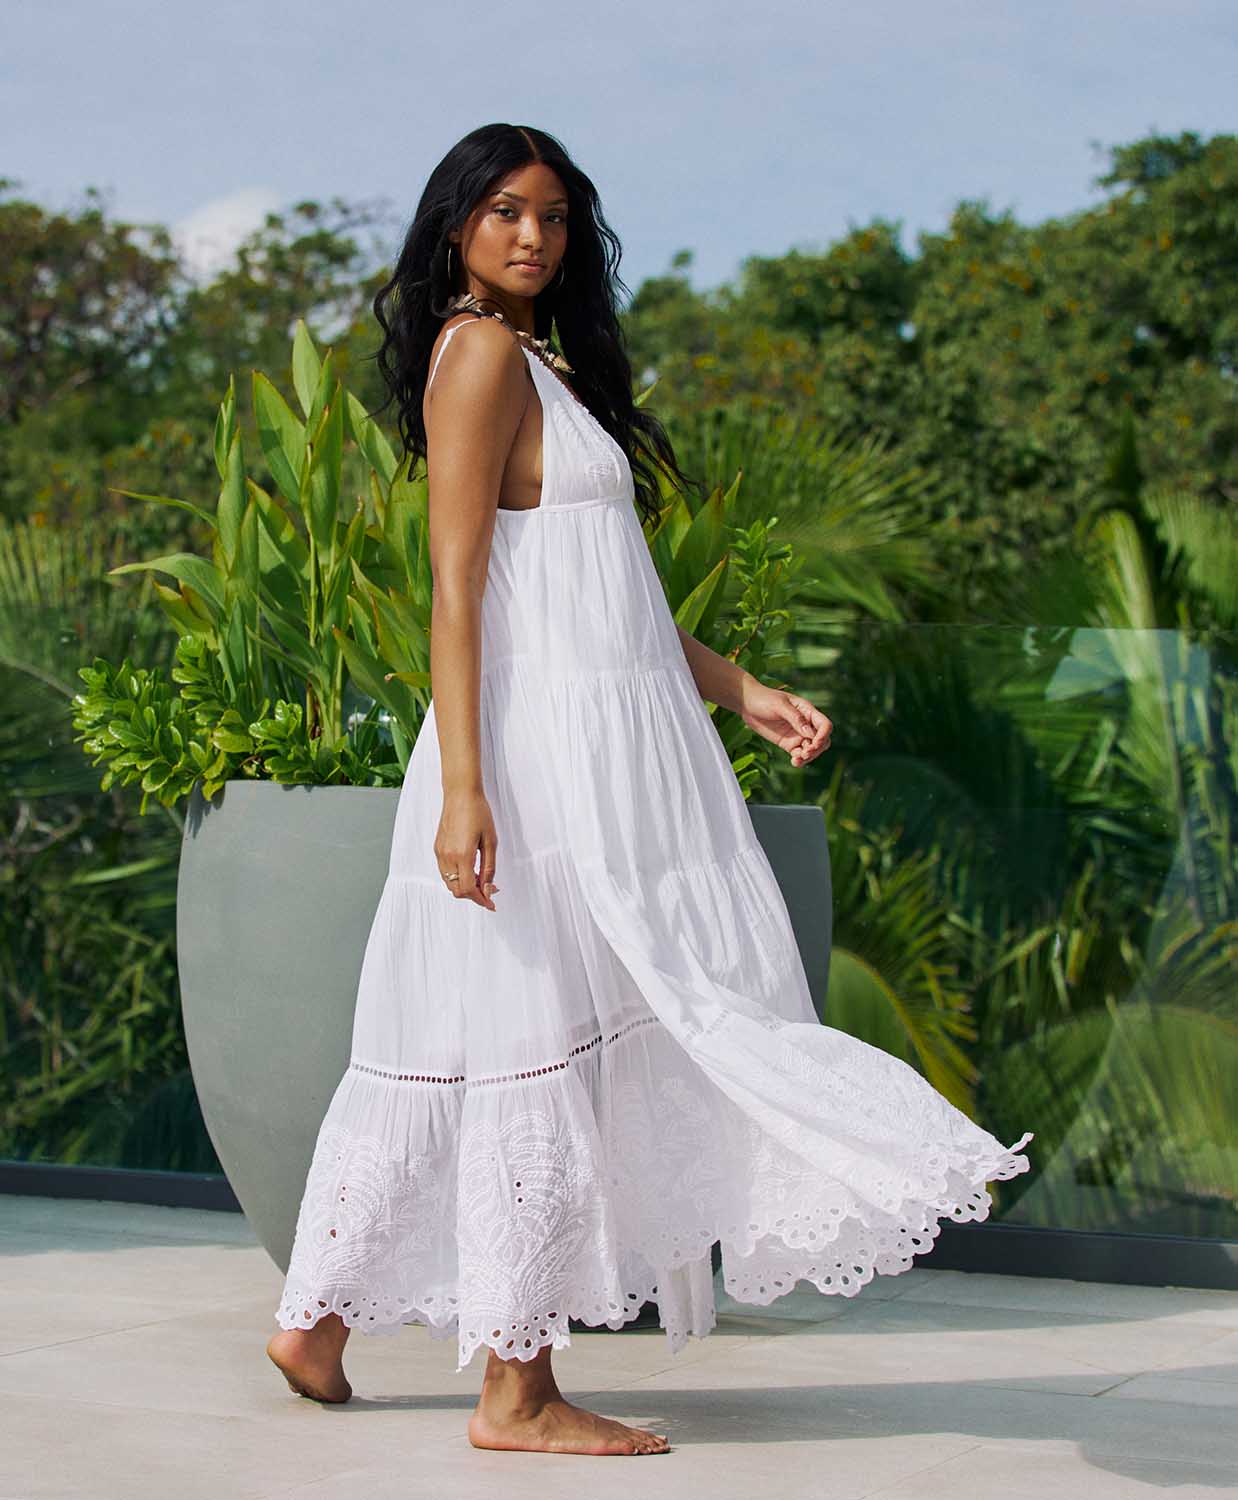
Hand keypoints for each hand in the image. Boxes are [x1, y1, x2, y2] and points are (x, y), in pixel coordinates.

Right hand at [435, 789, 500, 909]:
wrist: (460, 794)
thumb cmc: (479, 813)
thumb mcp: (491, 841)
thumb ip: (489, 867)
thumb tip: (488, 888)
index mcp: (463, 855)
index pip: (469, 889)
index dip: (481, 900)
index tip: (492, 904)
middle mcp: (447, 856)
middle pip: (457, 890)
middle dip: (474, 895)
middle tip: (490, 889)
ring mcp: (440, 852)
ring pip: (449, 883)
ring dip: (464, 887)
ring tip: (481, 879)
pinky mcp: (437, 848)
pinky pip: (445, 872)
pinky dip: (456, 877)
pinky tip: (469, 870)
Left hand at [738, 679, 832, 767]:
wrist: (747, 704)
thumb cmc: (764, 699)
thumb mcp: (780, 705)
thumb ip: (795, 718)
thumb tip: (810, 733)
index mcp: (808, 711)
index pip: (824, 725)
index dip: (823, 735)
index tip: (814, 743)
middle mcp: (806, 724)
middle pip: (822, 740)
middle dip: (817, 749)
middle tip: (805, 753)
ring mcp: (797, 735)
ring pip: (811, 750)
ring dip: (808, 757)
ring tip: (797, 760)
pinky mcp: (788, 744)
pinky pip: (798, 755)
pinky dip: (799, 760)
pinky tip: (794, 762)